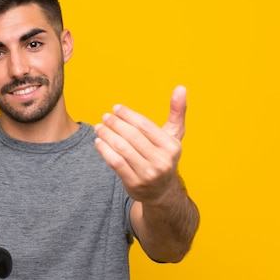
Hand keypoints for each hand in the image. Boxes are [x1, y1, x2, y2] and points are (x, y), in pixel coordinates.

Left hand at [94, 86, 186, 204]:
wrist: (161, 192)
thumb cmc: (165, 156)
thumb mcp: (174, 135)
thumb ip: (177, 112)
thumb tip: (181, 88)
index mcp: (172, 146)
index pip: (145, 125)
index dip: (128, 115)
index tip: (116, 108)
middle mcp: (162, 161)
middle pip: (131, 136)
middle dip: (115, 124)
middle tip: (105, 116)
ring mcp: (148, 174)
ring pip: (121, 149)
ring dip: (107, 135)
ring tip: (99, 127)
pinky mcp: (134, 183)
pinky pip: (115, 163)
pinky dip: (104, 151)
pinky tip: (99, 142)